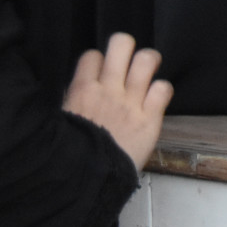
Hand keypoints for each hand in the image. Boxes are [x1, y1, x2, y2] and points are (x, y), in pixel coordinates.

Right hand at [62, 33, 174, 170]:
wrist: (86, 182)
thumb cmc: (71, 155)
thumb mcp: (62, 123)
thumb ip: (74, 102)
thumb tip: (81, 88)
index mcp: (81, 92)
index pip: (92, 55)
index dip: (98, 61)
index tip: (100, 73)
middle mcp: (108, 90)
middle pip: (122, 43)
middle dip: (126, 48)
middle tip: (128, 63)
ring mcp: (131, 102)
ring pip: (148, 58)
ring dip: (149, 63)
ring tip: (146, 74)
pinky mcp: (150, 117)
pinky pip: (164, 87)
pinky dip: (163, 90)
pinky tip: (156, 100)